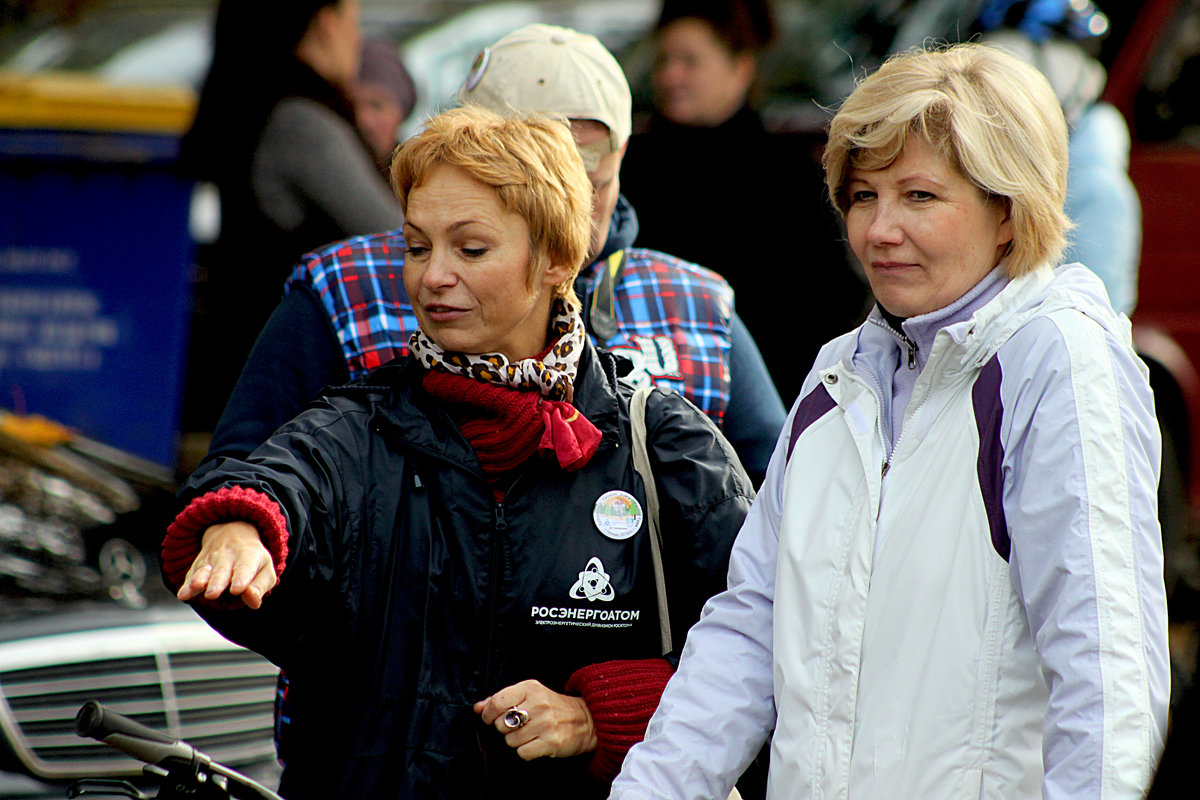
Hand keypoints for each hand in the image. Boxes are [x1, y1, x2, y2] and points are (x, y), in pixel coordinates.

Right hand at [176, 521, 276, 608]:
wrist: (233, 532)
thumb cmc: (253, 560)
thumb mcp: (265, 570)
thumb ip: (260, 587)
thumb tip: (253, 601)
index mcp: (248, 556)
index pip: (244, 568)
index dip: (241, 578)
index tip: (237, 590)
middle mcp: (228, 556)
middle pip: (222, 571)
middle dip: (217, 582)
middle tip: (213, 594)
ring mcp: (210, 560)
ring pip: (204, 570)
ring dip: (199, 580)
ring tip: (196, 588)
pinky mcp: (197, 565)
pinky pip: (191, 574)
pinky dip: (187, 585)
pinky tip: (183, 595)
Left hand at [474, 679, 596, 760]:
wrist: (586, 719)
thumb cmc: (553, 706)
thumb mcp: (530, 694)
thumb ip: (502, 699)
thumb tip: (479, 707)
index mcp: (530, 689)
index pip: (498, 701)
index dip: (488, 713)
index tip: (489, 718)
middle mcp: (538, 704)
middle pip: (501, 724)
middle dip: (505, 728)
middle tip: (518, 726)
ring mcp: (545, 723)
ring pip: (510, 740)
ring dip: (516, 741)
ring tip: (530, 734)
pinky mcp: (551, 742)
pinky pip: (522, 753)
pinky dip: (526, 751)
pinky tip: (535, 743)